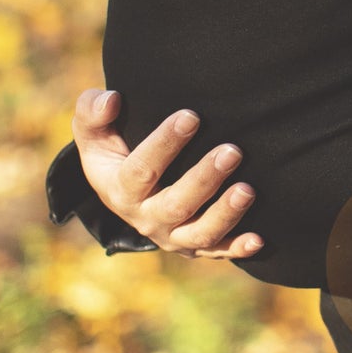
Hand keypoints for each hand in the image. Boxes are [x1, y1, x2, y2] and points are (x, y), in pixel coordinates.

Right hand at [72, 88, 263, 258]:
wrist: (127, 190)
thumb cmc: (113, 150)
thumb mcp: (93, 132)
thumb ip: (92, 111)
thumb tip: (110, 100)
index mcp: (120, 190)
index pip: (140, 170)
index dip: (165, 143)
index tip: (191, 115)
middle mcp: (147, 218)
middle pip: (175, 205)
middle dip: (204, 180)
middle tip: (232, 152)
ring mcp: (173, 235)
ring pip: (199, 233)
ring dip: (225, 214)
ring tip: (248, 190)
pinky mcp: (196, 245)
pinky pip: (219, 251)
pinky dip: (239, 248)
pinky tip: (259, 239)